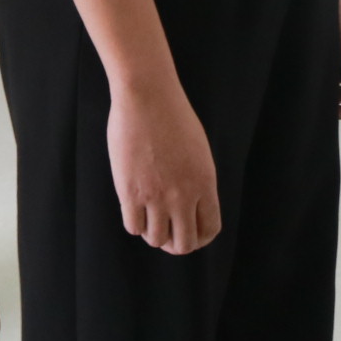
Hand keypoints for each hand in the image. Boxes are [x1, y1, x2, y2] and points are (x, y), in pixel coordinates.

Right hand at [108, 84, 218, 253]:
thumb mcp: (198, 151)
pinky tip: (133, 206)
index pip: (209, 230)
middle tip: (166, 233)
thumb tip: (190, 207)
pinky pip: (133, 226)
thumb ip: (197, 181)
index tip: (187, 231)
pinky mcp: (131, 191)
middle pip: (184, 244)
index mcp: (205, 183)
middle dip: (175, 244)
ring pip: (156, 239)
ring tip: (148, 216)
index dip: (198, 238)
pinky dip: (134, 222)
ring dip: (152, 233)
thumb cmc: (172, 117)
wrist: (148, 96)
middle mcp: (184, 195)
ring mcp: (157, 195)